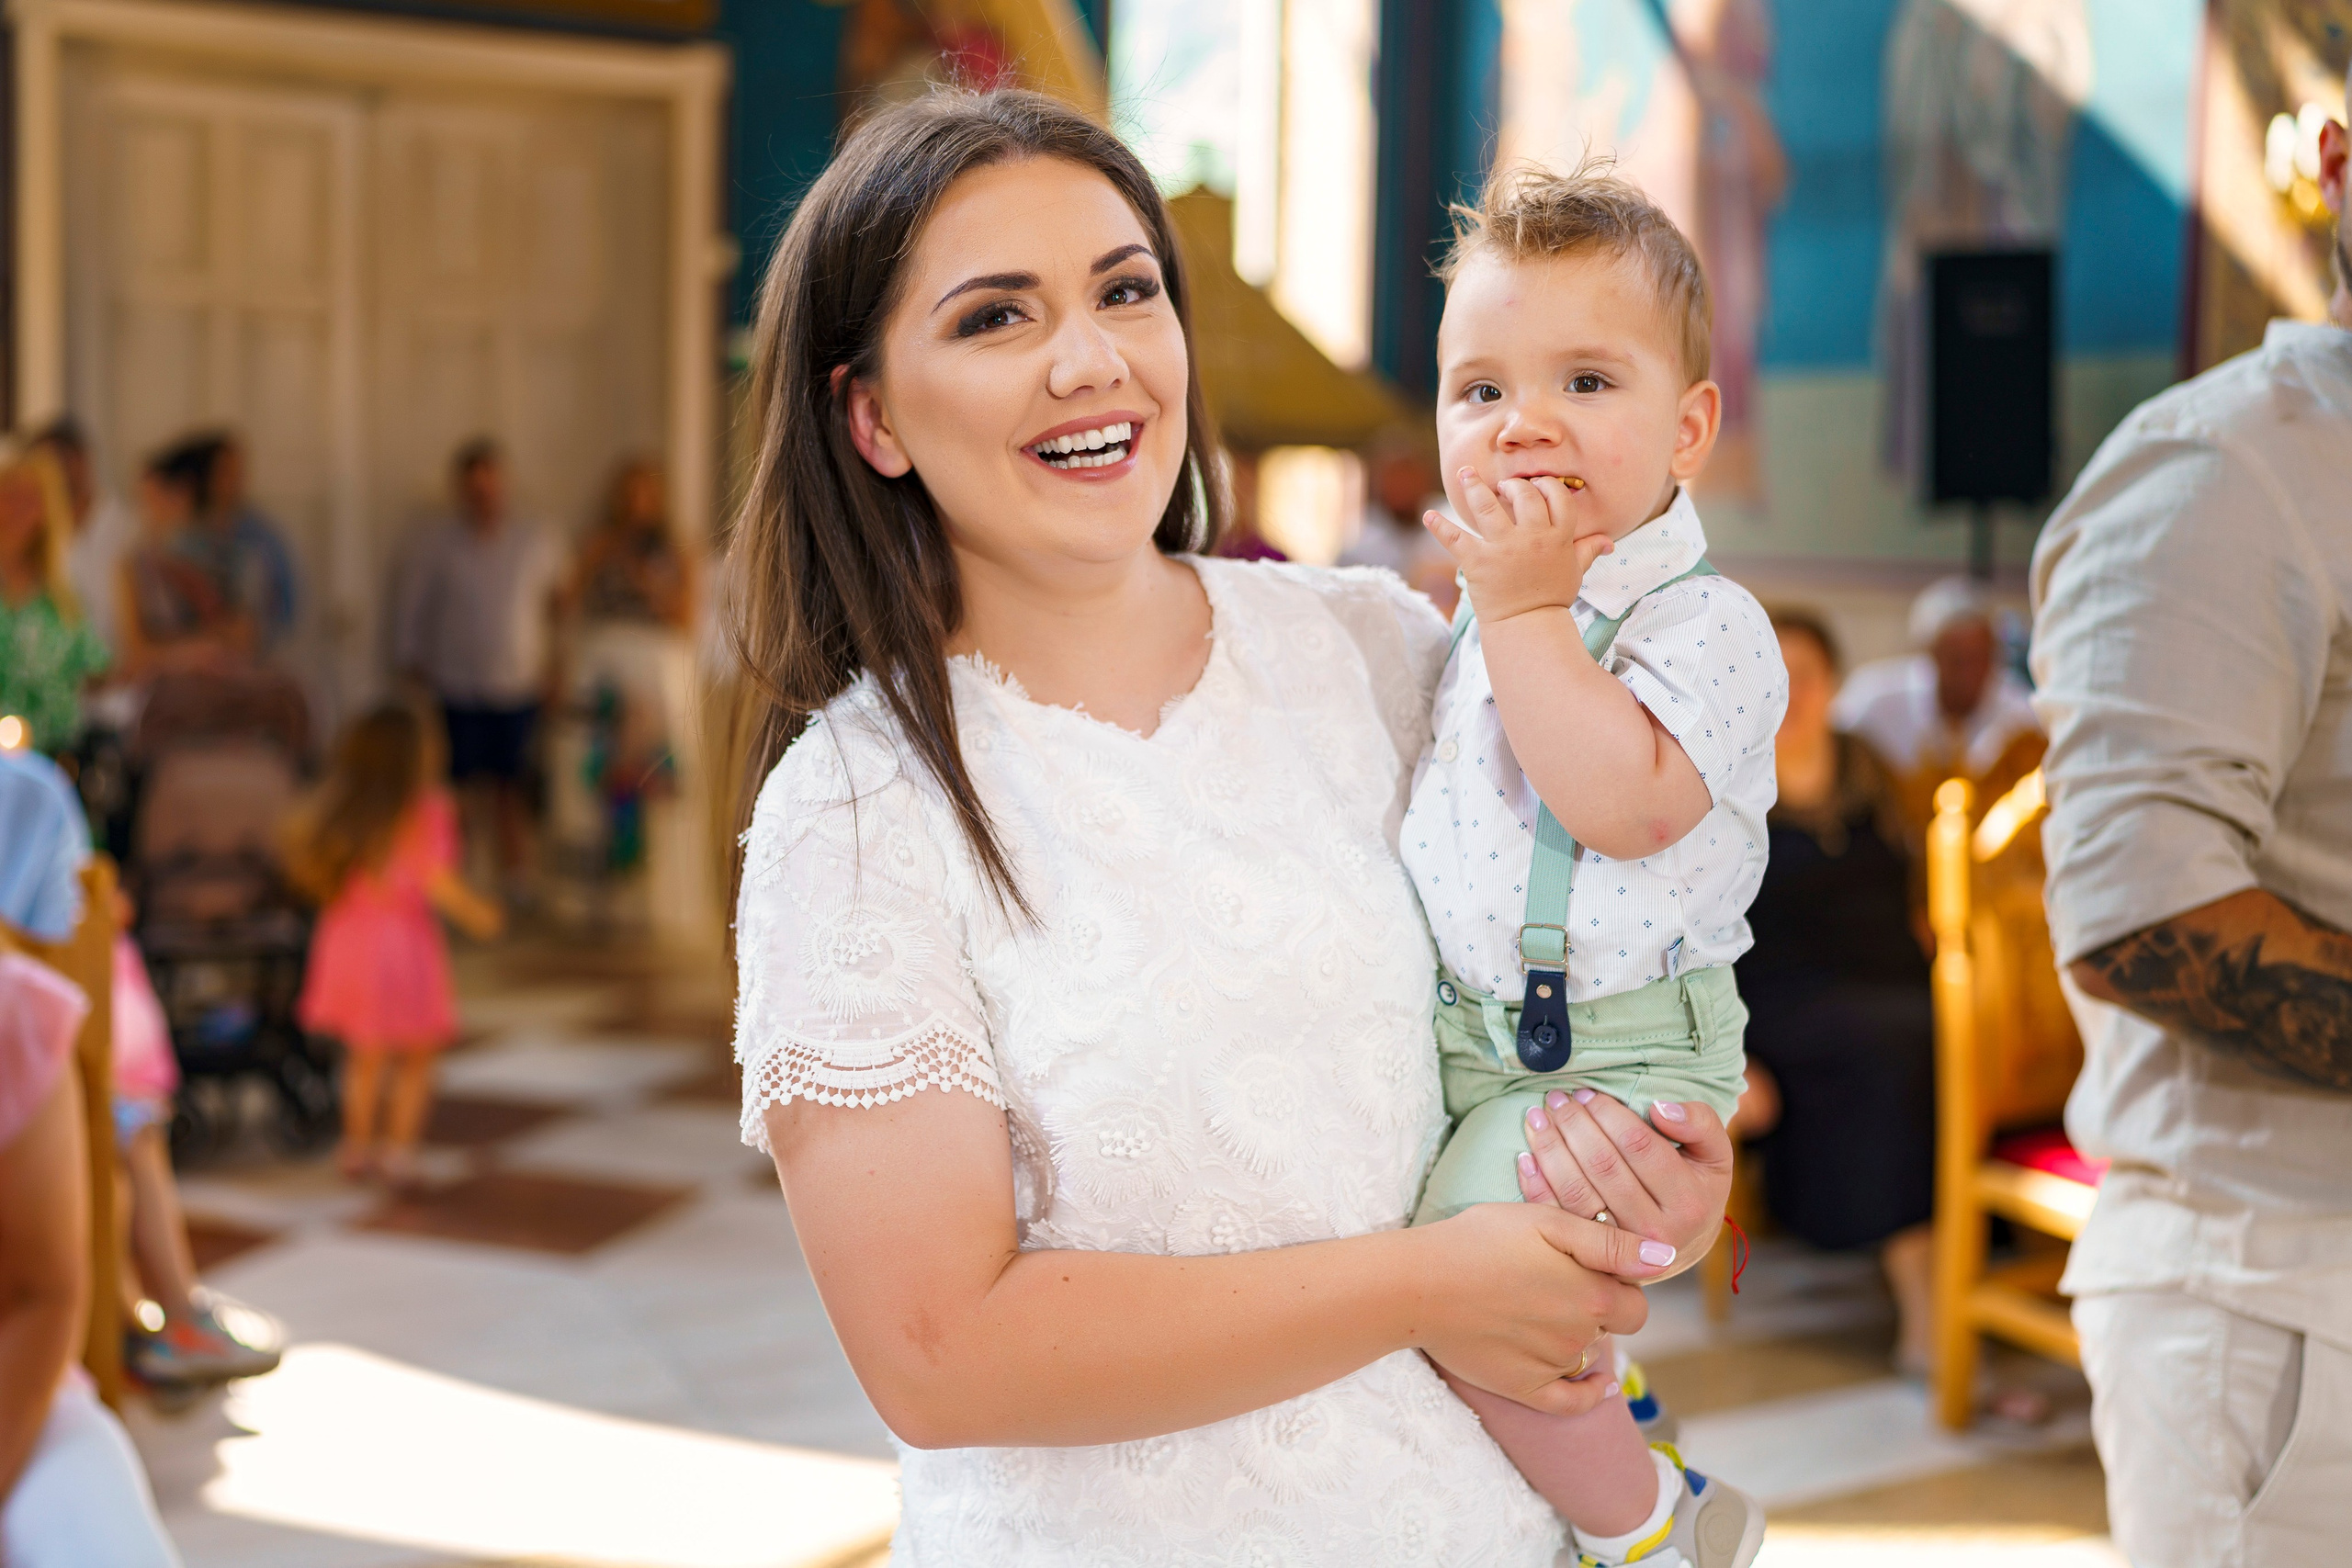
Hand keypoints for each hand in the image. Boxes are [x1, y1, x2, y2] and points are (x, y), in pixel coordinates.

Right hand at [1408, 1200, 1671, 1415]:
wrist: (1415, 1285)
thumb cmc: (1478, 1241)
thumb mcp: (1546, 1221)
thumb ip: (1611, 1243)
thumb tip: (1666, 1259)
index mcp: (1593, 1296)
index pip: (1636, 1301)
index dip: (1618, 1282)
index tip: (1587, 1266)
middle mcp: (1580, 1337)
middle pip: (1611, 1327)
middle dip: (1598, 1308)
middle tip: (1558, 1283)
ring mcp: (1552, 1367)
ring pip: (1585, 1354)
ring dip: (1577, 1336)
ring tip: (1538, 1308)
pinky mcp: (1523, 1389)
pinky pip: (1570, 1402)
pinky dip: (1589, 1394)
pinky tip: (1599, 1384)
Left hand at [1422, 466, 1613, 623]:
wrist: (1528, 626)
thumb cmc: (1551, 597)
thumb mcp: (1574, 572)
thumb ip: (1588, 550)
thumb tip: (1608, 541)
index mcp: (1558, 537)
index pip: (1557, 497)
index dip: (1546, 485)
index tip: (1536, 484)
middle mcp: (1532, 538)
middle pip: (1524, 495)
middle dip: (1513, 486)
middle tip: (1503, 487)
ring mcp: (1504, 549)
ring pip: (1487, 507)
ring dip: (1473, 487)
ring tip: (1464, 474)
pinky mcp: (1478, 562)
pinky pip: (1456, 539)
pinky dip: (1439, 527)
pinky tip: (1427, 515)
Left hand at [1516, 1091, 1734, 1280]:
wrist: (1683, 1245)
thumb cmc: (1695, 1187)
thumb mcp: (1715, 1154)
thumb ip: (1700, 1124)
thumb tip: (1659, 1109)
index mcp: (1689, 1203)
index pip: (1639, 1146)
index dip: (1608, 1114)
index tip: (1588, 1093)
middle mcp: (1655, 1234)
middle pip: (1603, 1166)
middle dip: (1574, 1124)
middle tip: (1556, 1098)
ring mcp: (1620, 1251)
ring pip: (1576, 1192)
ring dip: (1550, 1149)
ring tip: (1537, 1116)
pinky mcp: (1591, 1257)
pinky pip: (1557, 1218)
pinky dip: (1536, 1186)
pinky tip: (1525, 1155)